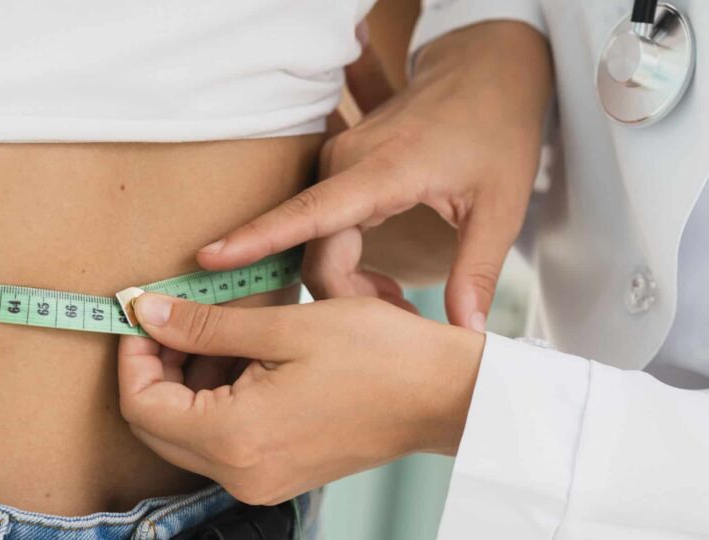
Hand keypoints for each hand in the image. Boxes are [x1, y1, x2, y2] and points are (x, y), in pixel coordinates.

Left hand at [117, 293, 483, 504]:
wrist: (443, 395)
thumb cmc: (378, 355)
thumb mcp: (283, 326)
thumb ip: (204, 325)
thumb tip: (146, 312)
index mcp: (234, 438)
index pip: (140, 404)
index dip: (132, 353)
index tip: (145, 312)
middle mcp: (239, 474)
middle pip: (155, 424)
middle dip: (154, 366)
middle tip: (173, 317)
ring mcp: (258, 480)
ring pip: (185, 431)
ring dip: (185, 380)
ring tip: (219, 331)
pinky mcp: (275, 474)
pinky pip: (220, 439)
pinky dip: (215, 398)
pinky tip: (243, 357)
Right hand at [195, 21, 553, 329]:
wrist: (484, 74)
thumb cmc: (496, 130)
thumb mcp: (502, 206)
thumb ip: (478, 272)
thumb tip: (467, 334)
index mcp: (383, 172)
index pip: (309, 212)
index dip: (259, 238)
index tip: (212, 257)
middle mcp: (347, 164)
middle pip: (316, 251)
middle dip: (347, 297)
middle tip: (401, 316)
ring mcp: (339, 163)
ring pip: (318, 242)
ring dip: (347, 279)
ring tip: (395, 299)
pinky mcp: (339, 168)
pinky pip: (322, 226)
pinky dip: (345, 258)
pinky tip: (379, 276)